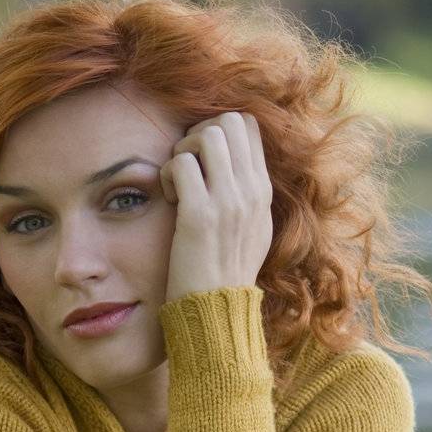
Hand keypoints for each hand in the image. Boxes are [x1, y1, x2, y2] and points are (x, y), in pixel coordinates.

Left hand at [159, 111, 274, 303]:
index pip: (249, 126)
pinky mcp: (199, 216)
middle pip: (229, 120)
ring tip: (178, 182)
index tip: (204, 159)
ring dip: (183, 150)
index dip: (220, 130)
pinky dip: (168, 174)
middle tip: (188, 164)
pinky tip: (169, 198)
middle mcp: (251, 191)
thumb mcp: (253, 231)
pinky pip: (181, 164)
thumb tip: (238, 165)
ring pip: (206, 135)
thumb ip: (248, 196)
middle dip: (200, 132)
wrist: (218, 311)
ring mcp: (228, 202)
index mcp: (263, 192)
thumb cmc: (227, 274)